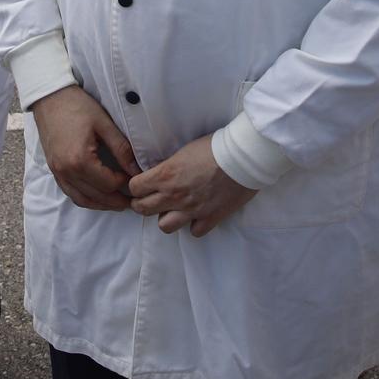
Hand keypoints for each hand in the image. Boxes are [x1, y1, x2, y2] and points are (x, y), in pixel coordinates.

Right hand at [30, 85, 139, 210]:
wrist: (49, 96)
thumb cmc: (77, 106)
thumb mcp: (104, 124)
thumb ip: (122, 149)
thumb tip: (136, 169)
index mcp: (80, 160)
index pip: (109, 184)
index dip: (125, 184)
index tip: (136, 179)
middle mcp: (66, 171)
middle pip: (97, 196)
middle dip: (116, 200)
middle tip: (133, 200)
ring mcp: (58, 172)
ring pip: (83, 200)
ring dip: (102, 204)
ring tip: (118, 203)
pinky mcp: (54, 169)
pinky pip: (71, 193)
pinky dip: (86, 199)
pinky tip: (98, 196)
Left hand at [127, 134, 256, 235]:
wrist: (243, 157)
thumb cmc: (215, 146)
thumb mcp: (183, 150)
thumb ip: (169, 167)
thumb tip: (160, 173)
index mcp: (166, 175)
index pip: (134, 188)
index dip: (135, 186)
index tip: (140, 185)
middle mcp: (174, 195)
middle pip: (143, 209)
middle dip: (141, 204)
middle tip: (147, 199)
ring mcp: (192, 210)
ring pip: (164, 226)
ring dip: (166, 218)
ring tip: (172, 209)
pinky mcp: (210, 218)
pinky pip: (194, 232)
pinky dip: (194, 225)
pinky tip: (197, 215)